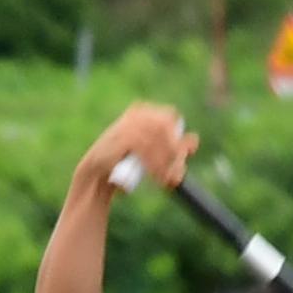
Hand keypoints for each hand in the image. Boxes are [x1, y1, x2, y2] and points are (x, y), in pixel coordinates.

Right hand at [78, 104, 192, 198]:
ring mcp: (128, 124)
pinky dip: (154, 165)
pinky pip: (146, 149)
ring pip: (158, 140)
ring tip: (164, 180)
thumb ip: (173, 148)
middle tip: (176, 174)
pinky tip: (155, 176)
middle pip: (167, 128)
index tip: (184, 157)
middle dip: (175, 152)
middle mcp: (137, 114)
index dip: (179, 137)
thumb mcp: (153, 155)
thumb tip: (194, 140)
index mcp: (144, 112)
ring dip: (165, 163)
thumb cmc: (126, 164)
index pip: (171, 117)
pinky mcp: (123, 137)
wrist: (98, 174)